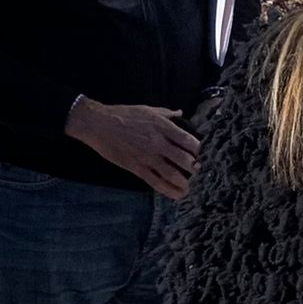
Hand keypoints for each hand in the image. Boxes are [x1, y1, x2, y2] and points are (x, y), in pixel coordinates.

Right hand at [65, 99, 200, 198]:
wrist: (99, 124)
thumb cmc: (123, 114)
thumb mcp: (147, 109)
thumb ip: (166, 113)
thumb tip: (180, 113)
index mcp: (162, 126)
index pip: (188, 141)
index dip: (199, 150)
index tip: (203, 155)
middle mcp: (158, 143)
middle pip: (184, 160)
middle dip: (195, 169)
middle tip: (199, 173)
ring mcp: (148, 157)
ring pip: (172, 174)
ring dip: (185, 183)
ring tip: (191, 187)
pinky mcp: (137, 168)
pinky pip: (156, 182)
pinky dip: (168, 190)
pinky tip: (176, 194)